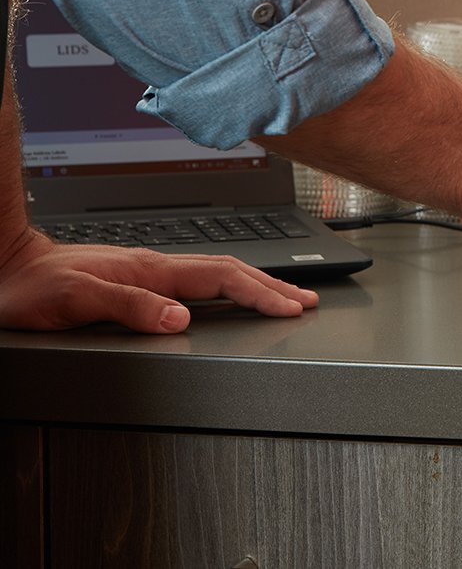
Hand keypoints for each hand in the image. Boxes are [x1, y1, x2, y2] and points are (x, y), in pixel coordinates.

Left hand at [0, 229, 318, 332]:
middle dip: (273, 286)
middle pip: (231, 271)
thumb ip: (132, 308)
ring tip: (283, 295)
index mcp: (151, 270)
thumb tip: (182, 319)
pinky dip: (229, 287)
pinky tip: (232, 294)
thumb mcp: (78, 302)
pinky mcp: (141, 277)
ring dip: (256, 284)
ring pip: (217, 274)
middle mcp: (156, 266)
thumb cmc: (34, 288)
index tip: (292, 306)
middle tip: (307, 301)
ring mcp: (150, 270)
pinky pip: (199, 280)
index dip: (262, 293)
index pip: (222, 278)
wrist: (8, 268)